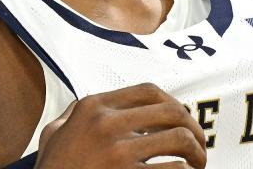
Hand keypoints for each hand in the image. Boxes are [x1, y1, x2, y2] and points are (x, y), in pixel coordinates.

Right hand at [35, 82, 206, 168]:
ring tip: (197, 163)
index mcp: (94, 107)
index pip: (149, 91)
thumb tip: (88, 105)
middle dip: (193, 127)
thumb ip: (73, 115)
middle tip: (199, 144)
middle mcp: (107, 124)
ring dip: (196, 152)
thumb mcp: (54, 134)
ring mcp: (117, 152)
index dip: (174, 102)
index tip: (181, 117)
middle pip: (171, 112)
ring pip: (178, 140)